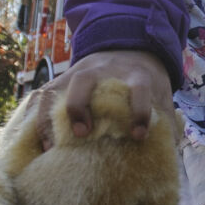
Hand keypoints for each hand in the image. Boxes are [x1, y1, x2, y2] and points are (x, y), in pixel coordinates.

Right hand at [40, 49, 172, 149]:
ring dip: (51, 116)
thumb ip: (166, 122)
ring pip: (58, 86)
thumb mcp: (161, 95)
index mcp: (135, 74)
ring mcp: (78, 72)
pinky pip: (42, 95)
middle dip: (80, 106)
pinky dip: (36, 117)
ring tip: (51, 147)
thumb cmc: (146, 82)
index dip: (140, 111)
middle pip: (86, 80)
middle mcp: (104, 70)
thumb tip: (168, 156)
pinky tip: (37, 142)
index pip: (139, 88)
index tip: (139, 136)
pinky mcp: (62, 80)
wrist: (130, 48)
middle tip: (83, 134)